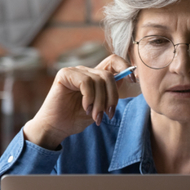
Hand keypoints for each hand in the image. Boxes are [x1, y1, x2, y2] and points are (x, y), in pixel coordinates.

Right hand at [22, 55, 139, 149]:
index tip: (134, 81)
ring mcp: (75, 71)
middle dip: (112, 97)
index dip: (126, 67)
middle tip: (107, 115)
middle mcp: (85, 71)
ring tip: (95, 116)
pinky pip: (86, 82)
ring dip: (100, 102)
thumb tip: (126, 79)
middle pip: (109, 75)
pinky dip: (89, 97)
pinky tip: (85, 108)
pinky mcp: (65, 74)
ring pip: (99, 80)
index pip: (113, 61)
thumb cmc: (75, 118)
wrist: (55, 128)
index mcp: (94, 77)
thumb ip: (109, 93)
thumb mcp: (99, 107)